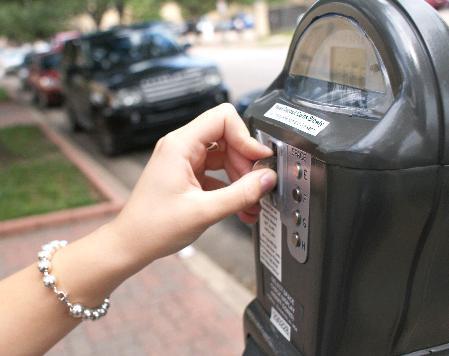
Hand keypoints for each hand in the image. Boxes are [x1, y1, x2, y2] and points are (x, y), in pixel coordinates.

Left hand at [111, 103, 276, 262]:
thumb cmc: (153, 227)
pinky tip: (239, 207)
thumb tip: (267, 178)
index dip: (246, 136)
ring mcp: (184, 161)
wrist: (131, 244)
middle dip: (245, 162)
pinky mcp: (187, 175)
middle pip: (227, 137)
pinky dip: (230, 187)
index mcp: (180, 145)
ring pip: (224, 155)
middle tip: (256, 186)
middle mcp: (181, 147)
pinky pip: (217, 171)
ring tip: (250, 202)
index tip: (260, 158)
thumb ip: (241, 194)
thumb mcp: (204, 211)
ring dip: (240, 177)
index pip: (223, 118)